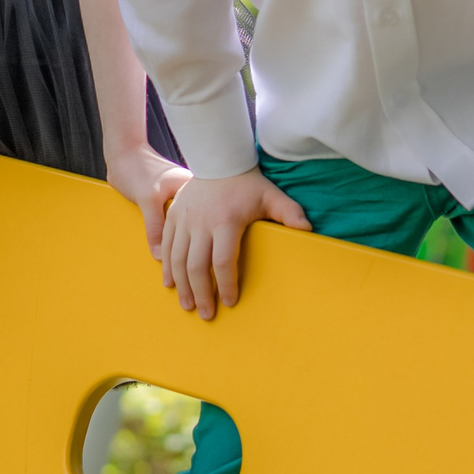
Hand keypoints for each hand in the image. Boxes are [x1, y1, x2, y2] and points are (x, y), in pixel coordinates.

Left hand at [106, 148, 191, 256]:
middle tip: (187, 259)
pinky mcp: (171, 205)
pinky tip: (166, 243)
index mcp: (193, 190)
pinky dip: (168, 234)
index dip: (201, 240)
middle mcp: (192, 196)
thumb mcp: (147, 200)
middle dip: (190, 243)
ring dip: (178, 240)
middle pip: (195, 227)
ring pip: (183, 228)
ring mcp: (183, 201)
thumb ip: (155, 227)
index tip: (198, 257)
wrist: (123, 156)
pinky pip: (173, 224)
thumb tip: (161, 257)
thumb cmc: (137, 169)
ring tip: (178, 254)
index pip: (205, 220)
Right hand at [160, 169, 309, 320]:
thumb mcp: (271, 195)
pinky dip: (167, 268)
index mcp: (226, 221)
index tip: (230, 302)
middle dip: (201, 294)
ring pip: (177, 260)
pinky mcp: (173, 216)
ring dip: (182, 286)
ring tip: (187, 306)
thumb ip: (289, 212)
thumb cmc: (248, 183)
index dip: (226, 285)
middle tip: (207, 314)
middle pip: (196, 266)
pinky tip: (171, 284)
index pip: (223, 261)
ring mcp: (183, 219)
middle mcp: (201, 222)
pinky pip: (166, 247)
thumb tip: (307, 229)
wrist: (218, 158)